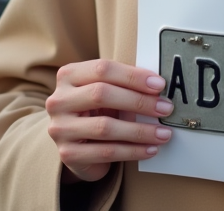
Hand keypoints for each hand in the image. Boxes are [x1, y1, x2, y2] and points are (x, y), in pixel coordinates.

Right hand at [45, 59, 174, 182]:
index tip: (159, 85)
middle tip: (165, 109)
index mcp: (68, 75)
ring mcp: (60, 128)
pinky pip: (106, 152)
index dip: (133, 76)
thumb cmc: (98, 110)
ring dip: (140, 130)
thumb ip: (125, 85)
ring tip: (164, 133)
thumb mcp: (107, 92)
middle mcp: (58, 100)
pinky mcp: (68, 154)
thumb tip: (158, 88)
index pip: (103, 69)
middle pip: (101, 94)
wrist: (78, 144)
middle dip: (139, 101)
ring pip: (105, 127)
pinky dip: (132, 151)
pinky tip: (150, 150)